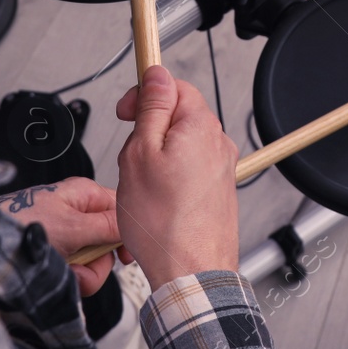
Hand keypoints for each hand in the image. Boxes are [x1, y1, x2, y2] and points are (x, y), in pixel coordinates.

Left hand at [0, 177, 119, 295]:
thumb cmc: (20, 224)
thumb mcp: (72, 226)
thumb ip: (107, 226)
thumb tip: (134, 225)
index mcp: (84, 195)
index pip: (121, 211)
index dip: (128, 234)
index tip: (126, 257)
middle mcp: (76, 214)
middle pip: (109, 243)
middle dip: (97, 263)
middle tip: (81, 265)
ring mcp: (66, 237)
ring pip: (93, 262)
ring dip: (82, 274)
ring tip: (62, 271)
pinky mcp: (55, 255)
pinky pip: (76, 272)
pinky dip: (68, 279)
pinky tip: (54, 276)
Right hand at [114, 65, 238, 291]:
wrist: (191, 273)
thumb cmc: (164, 224)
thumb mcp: (140, 154)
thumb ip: (150, 109)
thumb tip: (156, 76)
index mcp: (200, 126)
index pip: (174, 85)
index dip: (145, 94)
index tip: (126, 112)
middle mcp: (218, 143)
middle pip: (178, 116)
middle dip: (149, 130)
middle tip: (131, 156)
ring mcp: (221, 168)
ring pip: (181, 144)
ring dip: (158, 156)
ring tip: (144, 185)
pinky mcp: (219, 190)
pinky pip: (189, 169)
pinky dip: (171, 178)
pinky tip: (158, 201)